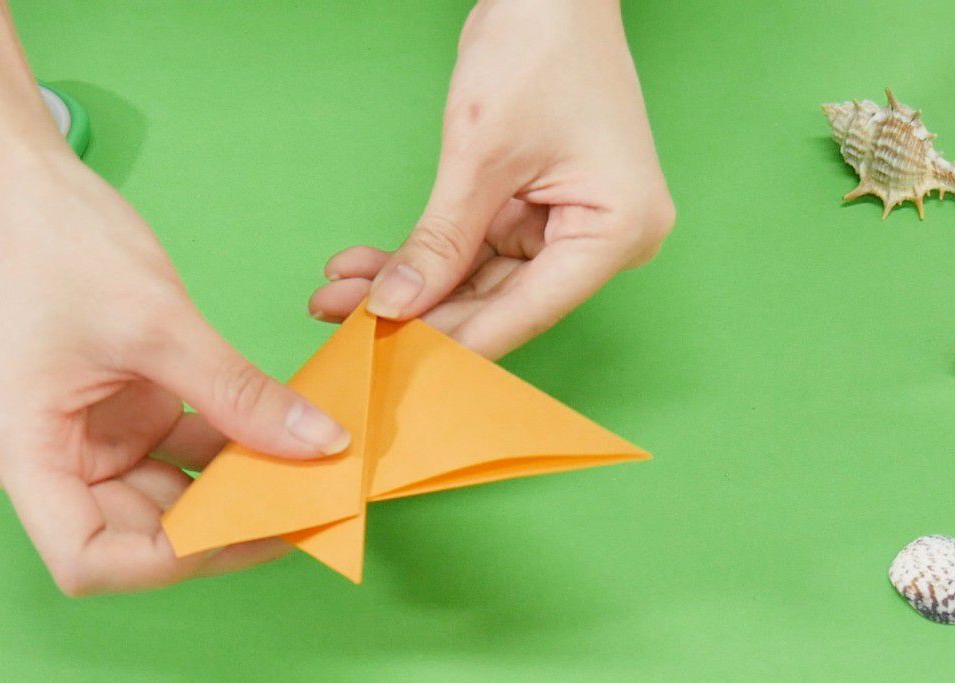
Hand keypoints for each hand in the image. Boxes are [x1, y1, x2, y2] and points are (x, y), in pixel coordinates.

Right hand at [0, 151, 349, 595]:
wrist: (23, 180)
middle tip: (304, 509)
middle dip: (220, 529)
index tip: (248, 529)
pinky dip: (230, 451)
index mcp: (26, 454)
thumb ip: (239, 392)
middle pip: (136, 539)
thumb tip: (321, 443)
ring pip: (168, 500)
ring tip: (307, 478)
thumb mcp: (158, 323)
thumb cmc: (55, 243)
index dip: (169, 560)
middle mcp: (51, 463)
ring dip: (233, 492)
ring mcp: (87, 441)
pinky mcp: (120, 414)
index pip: (89, 559)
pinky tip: (286, 440)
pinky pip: (180, 454)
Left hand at [309, 0, 673, 358]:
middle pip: (500, 302)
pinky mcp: (538, 210)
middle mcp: (605, 239)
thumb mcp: (479, 154)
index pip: (525, 311)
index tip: (390, 364)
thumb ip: (440, 242)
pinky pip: (475, 248)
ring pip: (479, 280)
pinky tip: (366, 269)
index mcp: (617, 231)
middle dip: (418, 312)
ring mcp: (571, 225)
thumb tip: (393, 309)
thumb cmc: (540, 47)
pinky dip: (424, 256)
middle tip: (343, 327)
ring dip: (410, 286)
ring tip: (337, 297)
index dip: (453, 342)